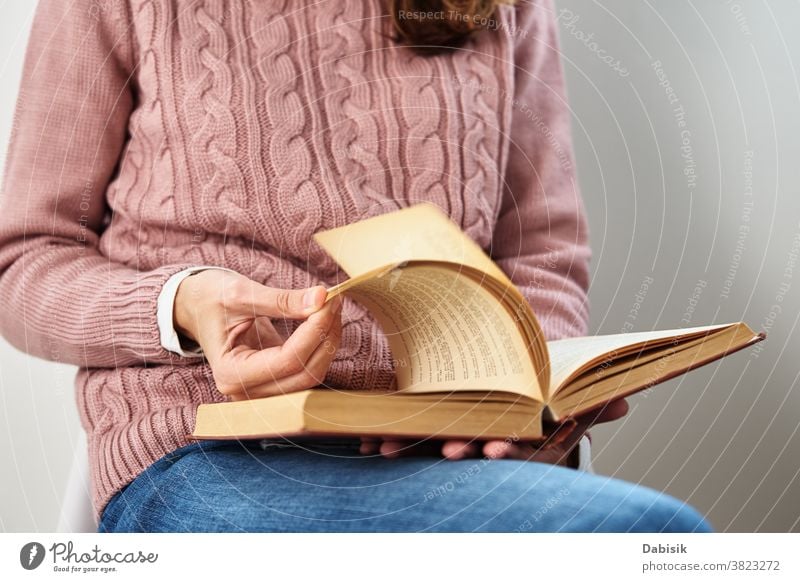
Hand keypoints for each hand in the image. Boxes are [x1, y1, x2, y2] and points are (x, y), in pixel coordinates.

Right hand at [174, 269, 342, 399]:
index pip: (288, 360)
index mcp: (231, 374)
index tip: (328, 300)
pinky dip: (321, 346)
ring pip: (311, 375)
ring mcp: (261, 391)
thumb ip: (282, 300)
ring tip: (331, 308)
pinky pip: (307, 369)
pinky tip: (324, 321)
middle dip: (325, 337)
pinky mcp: (274, 382)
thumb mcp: (241, 293)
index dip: (314, 331)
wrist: (196, 307)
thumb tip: (321, 298)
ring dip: (327, 342)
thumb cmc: (211, 298)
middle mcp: (246, 392)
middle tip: (334, 301)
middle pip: (304, 374)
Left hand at [359, 398, 628, 465]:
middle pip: (471, 445)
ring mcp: (457, 433)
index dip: (505, 448)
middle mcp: (486, 439)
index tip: (494, 451)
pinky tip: (367, 444)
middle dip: (458, 448)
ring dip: (411, 447)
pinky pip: (409, 435)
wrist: (514, 386)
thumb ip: (594, 402)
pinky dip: (389, 439)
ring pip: (433, 442)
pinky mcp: (433, 424)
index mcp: (519, 434)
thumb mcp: (569, 396)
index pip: (514, 445)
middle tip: (448, 452)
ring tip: (387, 450)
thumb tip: (625, 402)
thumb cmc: (540, 392)